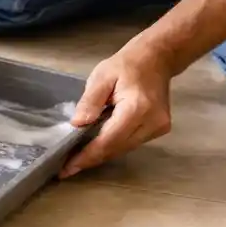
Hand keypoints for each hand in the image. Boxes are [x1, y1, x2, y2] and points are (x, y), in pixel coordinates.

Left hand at [62, 41, 174, 177]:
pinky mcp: (159, 129)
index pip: (108, 141)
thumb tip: (77, 126)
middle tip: (67, 167)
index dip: (86, 156)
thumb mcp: (101, 77)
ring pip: (124, 149)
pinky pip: (130, 143)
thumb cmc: (126, 64)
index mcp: (137, 108)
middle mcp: (152, 123)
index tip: (67, 168)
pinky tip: (96, 145)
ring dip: (101, 154)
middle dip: (91, 159)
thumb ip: (89, 102)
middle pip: (116, 149)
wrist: (156, 58)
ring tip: (77, 158)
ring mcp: (158, 128)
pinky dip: (113, 145)